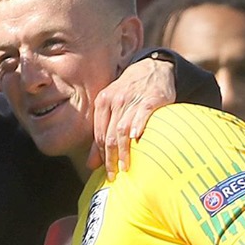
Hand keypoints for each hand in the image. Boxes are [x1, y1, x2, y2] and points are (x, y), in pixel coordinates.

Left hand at [88, 57, 174, 177]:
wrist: (153, 69)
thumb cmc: (130, 93)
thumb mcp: (112, 108)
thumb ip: (101, 134)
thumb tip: (91, 165)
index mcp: (103, 102)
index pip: (98, 135)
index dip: (101, 156)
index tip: (106, 171)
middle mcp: (115, 100)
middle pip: (109, 135)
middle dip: (110, 158)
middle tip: (114, 174)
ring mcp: (133, 99)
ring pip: (122, 129)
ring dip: (123, 151)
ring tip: (125, 167)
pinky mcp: (151, 98)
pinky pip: (142, 114)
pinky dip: (138, 126)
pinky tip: (136, 139)